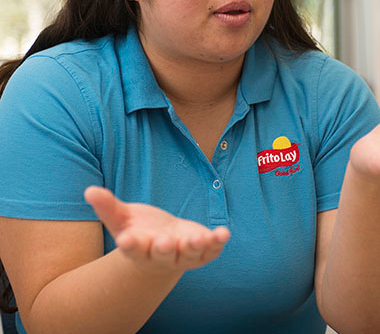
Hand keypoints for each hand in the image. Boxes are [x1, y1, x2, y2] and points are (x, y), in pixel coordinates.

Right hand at [84, 187, 229, 275]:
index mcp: (140, 249)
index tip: (126, 239)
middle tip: (164, 241)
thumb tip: (89, 190)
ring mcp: (183, 255)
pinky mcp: (201, 251)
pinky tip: (223, 233)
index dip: (131, 244)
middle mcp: (162, 256)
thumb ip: (107, 207)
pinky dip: (217, 243)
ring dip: (193, 247)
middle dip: (164, 249)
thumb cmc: (139, 230)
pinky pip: (211, 250)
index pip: (134, 248)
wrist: (163, 244)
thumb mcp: (122, 218)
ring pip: (189, 254)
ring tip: (197, 238)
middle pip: (163, 254)